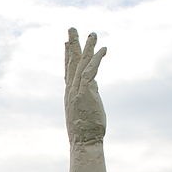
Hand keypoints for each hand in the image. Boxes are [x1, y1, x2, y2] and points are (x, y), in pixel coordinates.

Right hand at [65, 28, 106, 145]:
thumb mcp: (88, 107)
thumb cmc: (87, 130)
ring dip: (87, 47)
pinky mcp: (85, 92)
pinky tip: (103, 49)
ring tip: (92, 33)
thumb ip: (90, 92)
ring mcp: (77, 91)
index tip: (67, 43)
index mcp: (70, 94)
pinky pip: (91, 71)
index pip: (68, 71)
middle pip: (70, 63)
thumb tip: (94, 82)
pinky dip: (97, 59)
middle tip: (71, 29)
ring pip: (81, 64)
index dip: (67, 56)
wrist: (84, 142)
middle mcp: (71, 90)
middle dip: (72, 45)